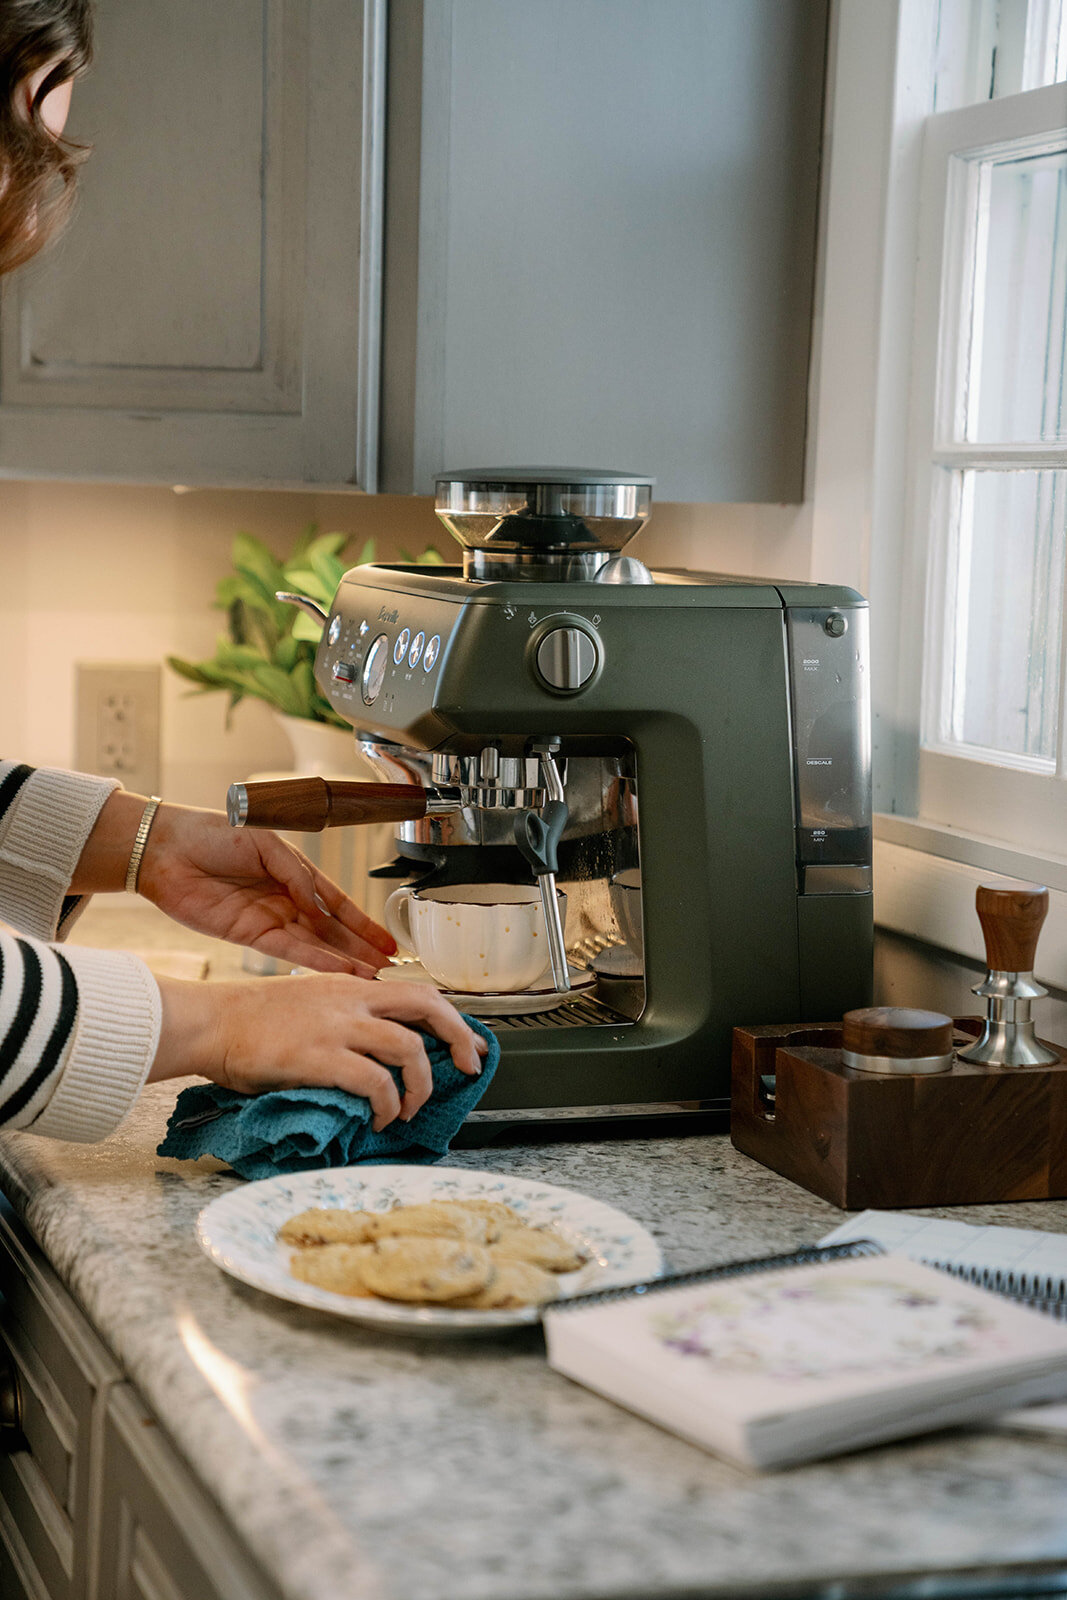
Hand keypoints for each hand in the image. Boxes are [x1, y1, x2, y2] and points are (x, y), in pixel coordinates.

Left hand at [138, 802, 396, 975]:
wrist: (166, 849)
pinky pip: (288, 951)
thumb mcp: (264, 842)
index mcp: (295, 873)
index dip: (363, 923)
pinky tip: (336, 970)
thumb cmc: (211, 834)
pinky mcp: (249, 935)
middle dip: (361, 949)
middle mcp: (286, 900)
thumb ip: (296, 873)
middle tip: (388, 968)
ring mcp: (269, 919)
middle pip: (332, 931)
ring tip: (370, 977)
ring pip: (315, 946)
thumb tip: (319, 903)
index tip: (387, 942)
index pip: (338, 903)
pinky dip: (313, 962)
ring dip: (343, 961)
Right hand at [149, 974, 488, 1128]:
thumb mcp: (308, 1001)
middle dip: (458, 1037)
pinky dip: (387, 1103)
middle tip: (469, 1067)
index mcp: (350, 986)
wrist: (209, 1022)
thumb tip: (376, 1049)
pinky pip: (374, 1081)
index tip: (468, 1041)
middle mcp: (350, 1000)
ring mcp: (336, 1027)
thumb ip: (344, 1015)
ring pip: (408, 1049)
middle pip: (428, 1006)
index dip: (452, 1017)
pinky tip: (380, 1117)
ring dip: (421, 1084)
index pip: (418, 991)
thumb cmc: (250, 1019)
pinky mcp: (318, 1056)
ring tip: (410, 1108)